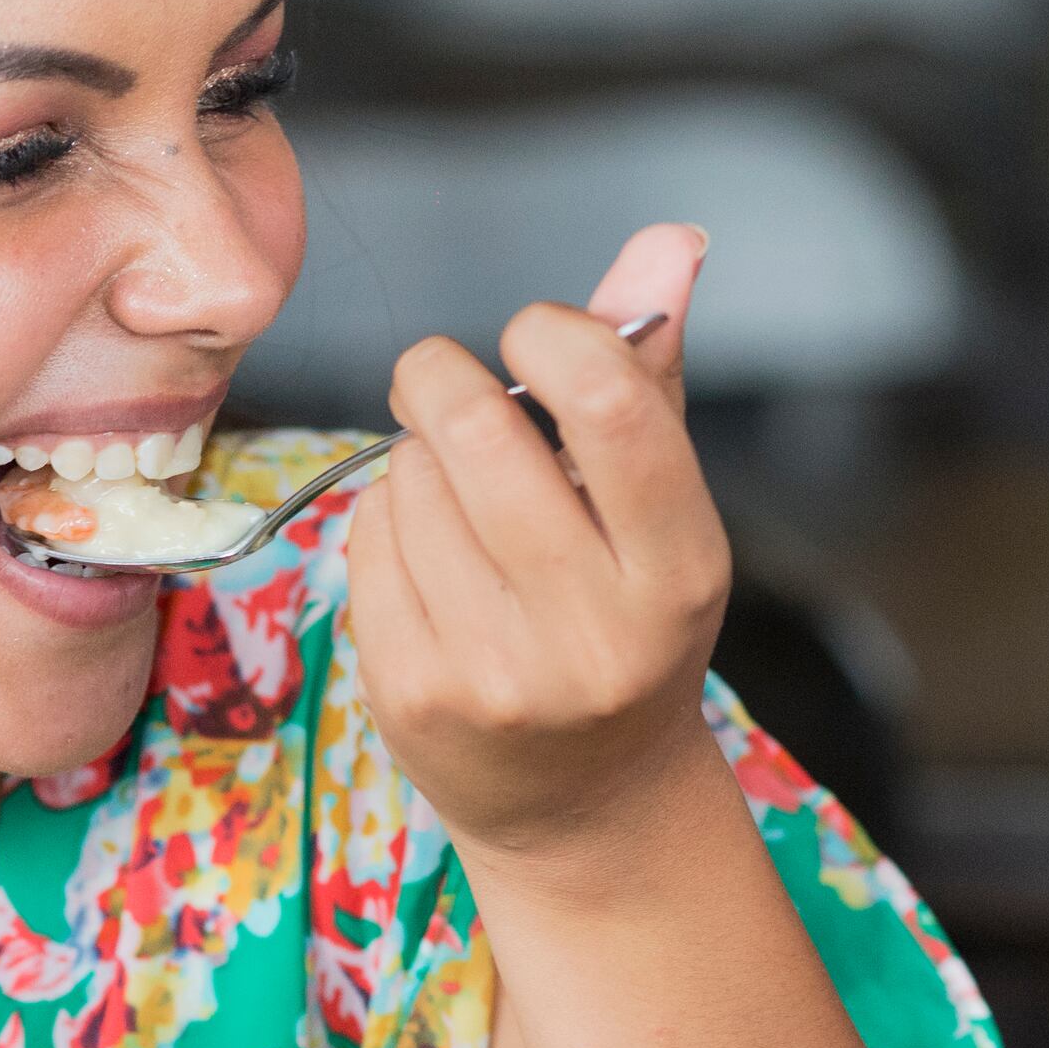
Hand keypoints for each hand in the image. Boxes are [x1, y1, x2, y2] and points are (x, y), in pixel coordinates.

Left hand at [346, 225, 732, 858]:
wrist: (585, 808)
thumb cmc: (627, 623)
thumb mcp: (664, 513)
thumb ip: (654, 371)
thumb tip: (669, 240)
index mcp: (680, 570)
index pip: (610, 404)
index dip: (551, 334)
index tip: (533, 337)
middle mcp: (595, 630)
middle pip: (478, 430)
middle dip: (442, 377)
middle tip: (444, 382)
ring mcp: (497, 671)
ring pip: (410, 478)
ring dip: (418, 459)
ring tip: (461, 504)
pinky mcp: (412, 691)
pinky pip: (368, 537)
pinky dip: (388, 522)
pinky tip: (430, 562)